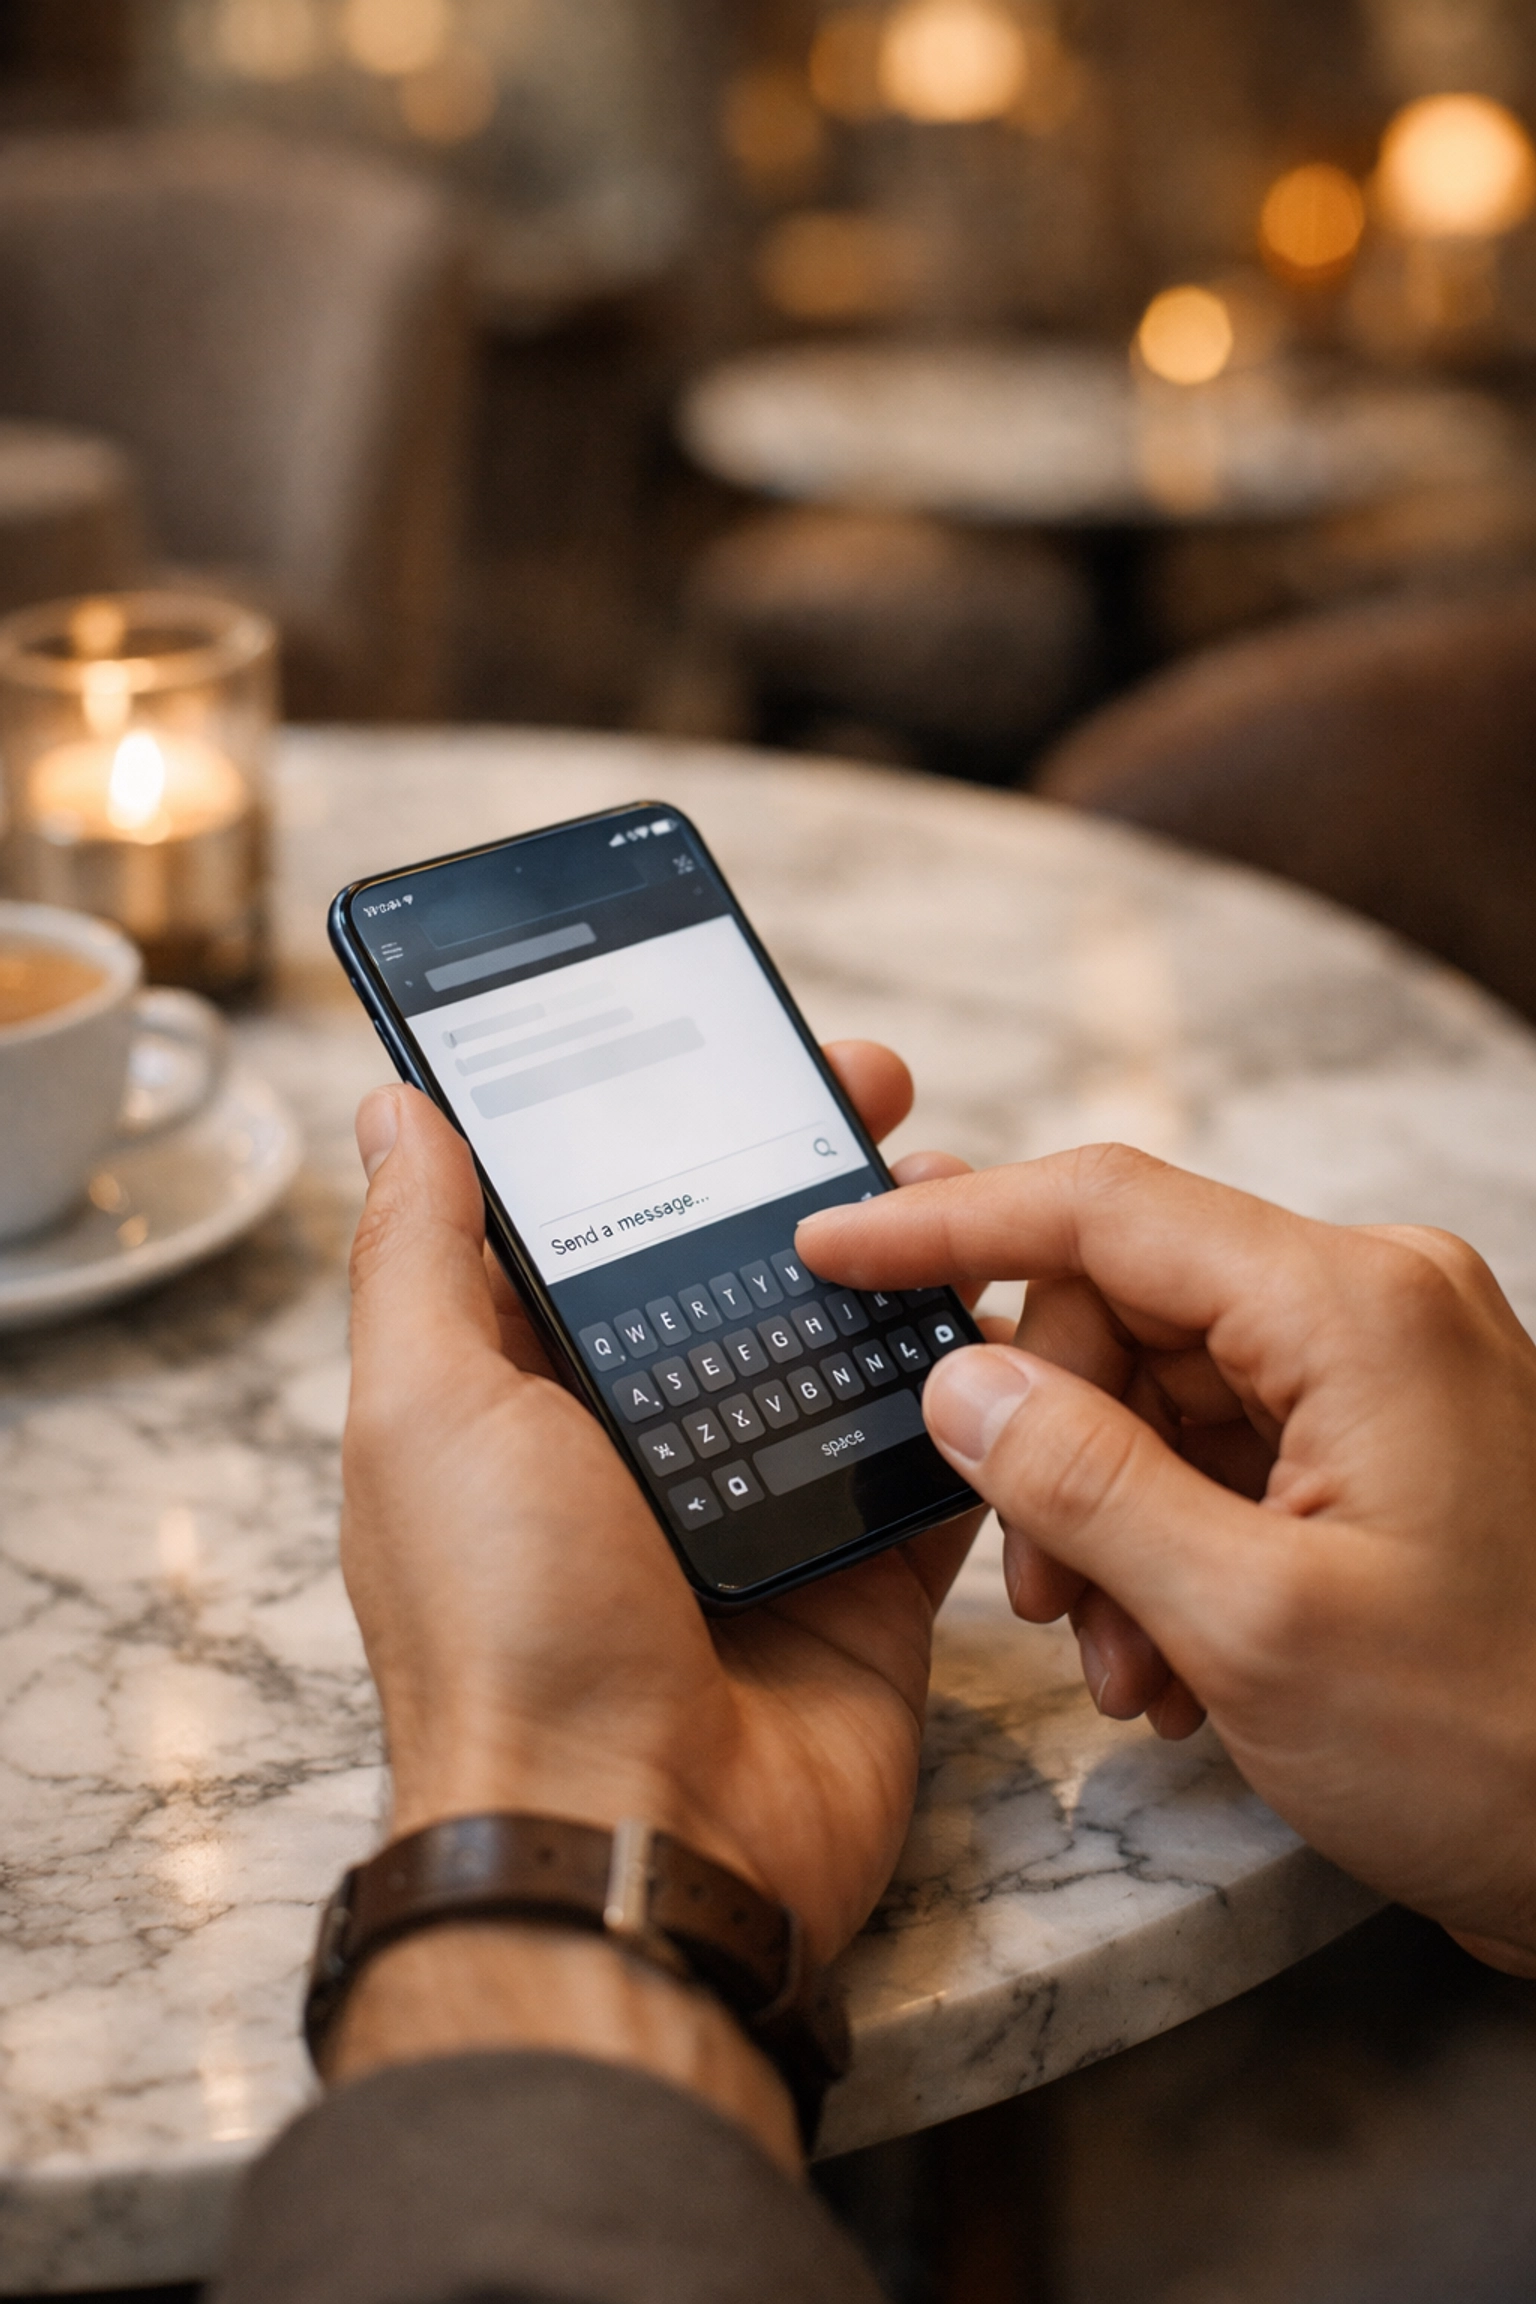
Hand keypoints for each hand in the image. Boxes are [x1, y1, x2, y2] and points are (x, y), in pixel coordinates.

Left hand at [342, 1046, 980, 1980]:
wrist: (641, 1843)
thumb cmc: (507, 1625)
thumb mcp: (431, 1409)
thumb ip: (422, 1255)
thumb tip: (395, 1108)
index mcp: (527, 1391)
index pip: (597, 1219)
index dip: (660, 1124)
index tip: (727, 1038)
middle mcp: (642, 1440)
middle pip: (738, 1267)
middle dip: (805, 1169)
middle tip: (875, 1086)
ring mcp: (760, 1504)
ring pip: (845, 1344)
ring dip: (901, 1259)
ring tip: (958, 1181)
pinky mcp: (865, 1569)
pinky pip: (935, 1452)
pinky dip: (972, 1386)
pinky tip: (1011, 1303)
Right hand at [798, 1147, 1535, 1974]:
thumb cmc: (1496, 1744)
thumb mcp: (1252, 1623)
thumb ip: (1085, 1482)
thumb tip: (960, 1380)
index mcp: (1352, 1306)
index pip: (1104, 1209)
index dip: (951, 1226)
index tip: (834, 1248)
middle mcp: (1372, 1307)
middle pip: (1122, 1312)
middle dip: (1051, 1448)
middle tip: (1040, 1595)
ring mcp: (1383, 1374)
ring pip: (1160, 1393)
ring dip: (1109, 1525)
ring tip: (1130, 1669)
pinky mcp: (1383, 1444)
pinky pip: (1223, 1451)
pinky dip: (1171, 1547)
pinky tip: (1179, 1666)